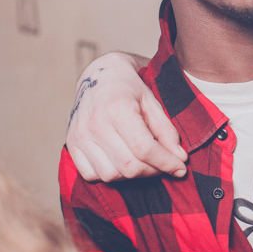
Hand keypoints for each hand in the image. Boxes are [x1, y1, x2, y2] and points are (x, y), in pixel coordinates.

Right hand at [65, 52, 186, 181]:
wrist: (99, 76)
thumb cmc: (129, 88)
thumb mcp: (153, 103)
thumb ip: (167, 131)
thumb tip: (180, 158)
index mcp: (118, 110)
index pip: (145, 149)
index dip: (166, 163)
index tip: (180, 169)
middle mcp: (95, 125)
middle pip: (129, 166)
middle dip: (152, 171)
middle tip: (163, 163)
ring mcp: (80, 136)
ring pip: (110, 175)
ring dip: (132, 174)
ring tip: (144, 161)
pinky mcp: (72, 144)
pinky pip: (92, 175)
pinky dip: (110, 174)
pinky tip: (122, 161)